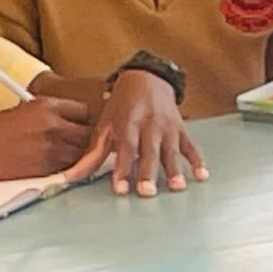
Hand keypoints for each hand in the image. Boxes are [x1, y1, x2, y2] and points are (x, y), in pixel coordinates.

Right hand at [0, 96, 92, 179]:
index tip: (79, 123)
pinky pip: (67, 169)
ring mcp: (52, 151)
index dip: (82, 119)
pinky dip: (66, 168)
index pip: (83, 110)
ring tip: (63, 155)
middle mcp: (53, 127)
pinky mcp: (46, 171)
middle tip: (77, 143)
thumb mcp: (20, 112)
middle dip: (85, 138)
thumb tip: (67, 123)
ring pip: (81, 154)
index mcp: (45, 106)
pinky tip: (53, 166)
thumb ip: (46, 116)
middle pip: (88, 133)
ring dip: (77, 156)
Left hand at [77, 71, 203, 196]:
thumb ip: (91, 155)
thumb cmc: (122, 107)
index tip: (120, 188)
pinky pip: (191, 146)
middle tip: (147, 192)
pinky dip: (198, 160)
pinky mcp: (181, 130)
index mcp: (127, 124)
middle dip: (148, 172)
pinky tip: (202, 175)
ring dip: (175, 170)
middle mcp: (149, 126)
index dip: (122, 169)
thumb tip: (70, 178)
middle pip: (149, 152)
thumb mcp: (104, 126)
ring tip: (177, 187)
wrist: (146, 79)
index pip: (124, 149)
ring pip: (171, 151)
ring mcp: (167, 128)